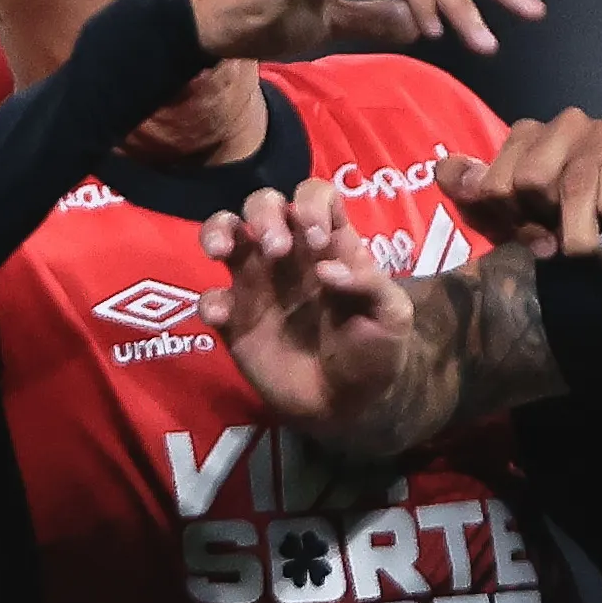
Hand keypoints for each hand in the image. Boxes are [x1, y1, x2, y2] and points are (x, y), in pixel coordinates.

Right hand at [203, 176, 443, 443]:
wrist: (350, 407)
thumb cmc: (376, 352)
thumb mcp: (392, 317)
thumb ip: (371, 285)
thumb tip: (327, 269)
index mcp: (330, 244)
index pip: (315, 195)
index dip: (312, 204)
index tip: (317, 239)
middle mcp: (290, 254)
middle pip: (263, 203)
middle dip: (264, 214)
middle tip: (278, 251)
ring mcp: (257, 284)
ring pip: (225, 232)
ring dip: (219, 230)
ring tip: (223, 250)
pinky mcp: (235, 321)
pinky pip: (210, 298)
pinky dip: (209, 301)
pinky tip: (222, 317)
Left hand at [435, 110, 601, 257]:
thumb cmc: (564, 212)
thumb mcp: (511, 208)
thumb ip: (473, 190)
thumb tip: (445, 170)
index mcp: (524, 135)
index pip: (493, 185)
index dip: (506, 219)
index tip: (524, 229)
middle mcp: (560, 123)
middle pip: (529, 181)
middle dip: (541, 221)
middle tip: (556, 234)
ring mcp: (595, 133)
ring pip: (569, 191)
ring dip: (576, 235)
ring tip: (586, 246)